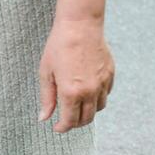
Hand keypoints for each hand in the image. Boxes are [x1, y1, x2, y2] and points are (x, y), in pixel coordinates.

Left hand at [38, 17, 115, 132]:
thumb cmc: (59, 47)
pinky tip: (87, 92)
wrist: (80, 26)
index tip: (58, 127)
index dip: (63, 128)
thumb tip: (44, 118)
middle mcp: (89, 91)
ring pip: (99, 108)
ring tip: (78, 106)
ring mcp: (102, 83)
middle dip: (75, 123)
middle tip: (66, 119)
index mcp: (71, 92)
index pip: (70, 121)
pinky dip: (98, 98)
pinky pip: (106, 94)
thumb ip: (47, 99)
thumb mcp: (46, 74)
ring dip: (88, 111)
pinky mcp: (110, 74)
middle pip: (86, 119)